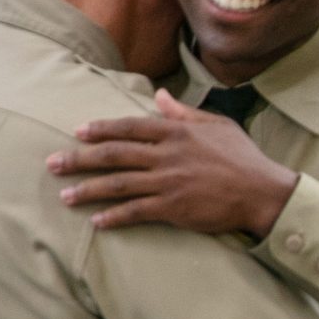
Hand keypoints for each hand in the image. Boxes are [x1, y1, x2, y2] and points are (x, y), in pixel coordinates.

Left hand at [52, 89, 299, 235]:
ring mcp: (168, 182)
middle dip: (79, 159)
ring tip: (65, 196)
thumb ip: (185, 113)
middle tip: (53, 164)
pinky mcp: (174, 208)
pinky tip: (97, 221)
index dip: (100, 129)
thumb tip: (159, 96)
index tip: (78, 132)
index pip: (128, 127)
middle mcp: (167, 156)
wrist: (265, 193)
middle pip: (113, 155)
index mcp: (176, 133)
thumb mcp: (218, 125)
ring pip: (117, 185)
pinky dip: (114, 217)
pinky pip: (136, 211)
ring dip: (87, 190)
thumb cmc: (245, 158)